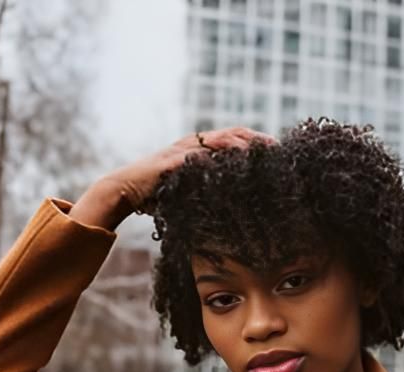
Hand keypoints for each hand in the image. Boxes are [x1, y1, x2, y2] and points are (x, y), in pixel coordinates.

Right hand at [69, 126, 277, 229]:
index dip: (256, 142)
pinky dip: (216, 157)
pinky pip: (199, 156)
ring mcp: (183, 149)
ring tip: (262, 151)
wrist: (125, 191)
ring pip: (219, 140)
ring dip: (243, 144)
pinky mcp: (173, 161)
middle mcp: (193, 144)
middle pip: (232, 133)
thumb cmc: (157, 194)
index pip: (234, 139)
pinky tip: (232, 162)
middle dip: (256, 139)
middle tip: (278, 149)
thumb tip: (234, 206)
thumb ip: (207, 190)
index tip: (277, 152)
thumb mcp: (189, 190)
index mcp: (199, 149)